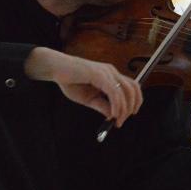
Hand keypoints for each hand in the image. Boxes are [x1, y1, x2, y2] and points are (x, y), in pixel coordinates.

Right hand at [24, 47, 142, 126]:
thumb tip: (113, 115)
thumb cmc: (70, 81)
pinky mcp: (98, 74)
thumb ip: (102, 105)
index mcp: (110, 75)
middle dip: (131, 106)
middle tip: (122, 121)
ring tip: (117, 120)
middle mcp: (111, 71)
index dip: (135, 101)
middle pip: (133, 88)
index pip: (132, 86)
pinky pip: (113, 92)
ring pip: (125, 91)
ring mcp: (106, 72)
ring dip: (124, 109)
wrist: (55, 69)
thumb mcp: (89, 98)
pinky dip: (116, 105)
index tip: (127, 115)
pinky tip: (112, 114)